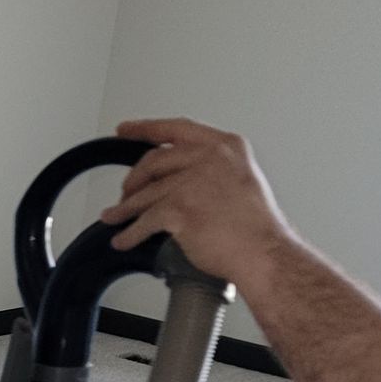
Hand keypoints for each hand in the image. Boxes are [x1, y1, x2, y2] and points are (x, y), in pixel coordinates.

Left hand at [99, 117, 298, 289]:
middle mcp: (209, 158)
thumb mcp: (240, 180)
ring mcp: (193, 182)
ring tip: (115, 216)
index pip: (177, 128)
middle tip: (125, 192)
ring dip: (126, 208)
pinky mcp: (180, 208)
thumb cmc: (257, 226)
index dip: (146, 128)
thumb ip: (211, 170)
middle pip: (155, 160)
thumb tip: (178, 177)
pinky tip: (124, 238)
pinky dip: (131, 233)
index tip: (126, 129)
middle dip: (134, 179)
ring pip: (146, 193)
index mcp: (226, 146)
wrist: (265, 253)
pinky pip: (144, 221)